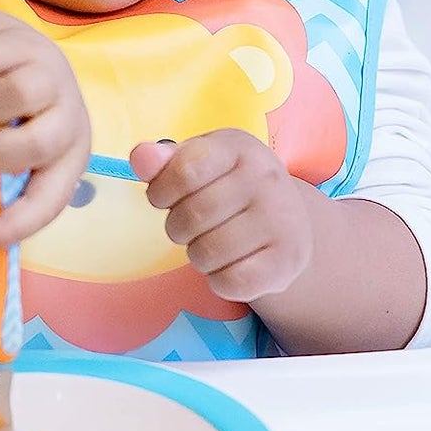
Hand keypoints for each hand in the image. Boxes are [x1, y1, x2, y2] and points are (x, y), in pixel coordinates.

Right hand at [0, 22, 90, 252]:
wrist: (12, 62)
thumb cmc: (12, 125)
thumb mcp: (1, 163)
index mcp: (69, 158)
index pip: (50, 198)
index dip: (16, 224)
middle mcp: (69, 117)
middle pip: (39, 144)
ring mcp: (50, 75)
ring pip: (15, 95)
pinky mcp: (23, 42)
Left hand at [129, 130, 312, 301]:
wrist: (288, 222)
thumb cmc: (229, 187)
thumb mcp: (197, 163)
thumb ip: (165, 162)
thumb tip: (142, 157)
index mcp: (239, 147)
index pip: (185, 170)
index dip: (161, 191)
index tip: (164, 197)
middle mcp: (266, 178)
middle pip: (191, 216)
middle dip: (178, 228)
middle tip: (194, 225)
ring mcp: (283, 219)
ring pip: (207, 253)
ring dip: (198, 256)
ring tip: (213, 243)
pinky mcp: (289, 260)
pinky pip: (231, 283)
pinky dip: (220, 282)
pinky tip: (232, 264)